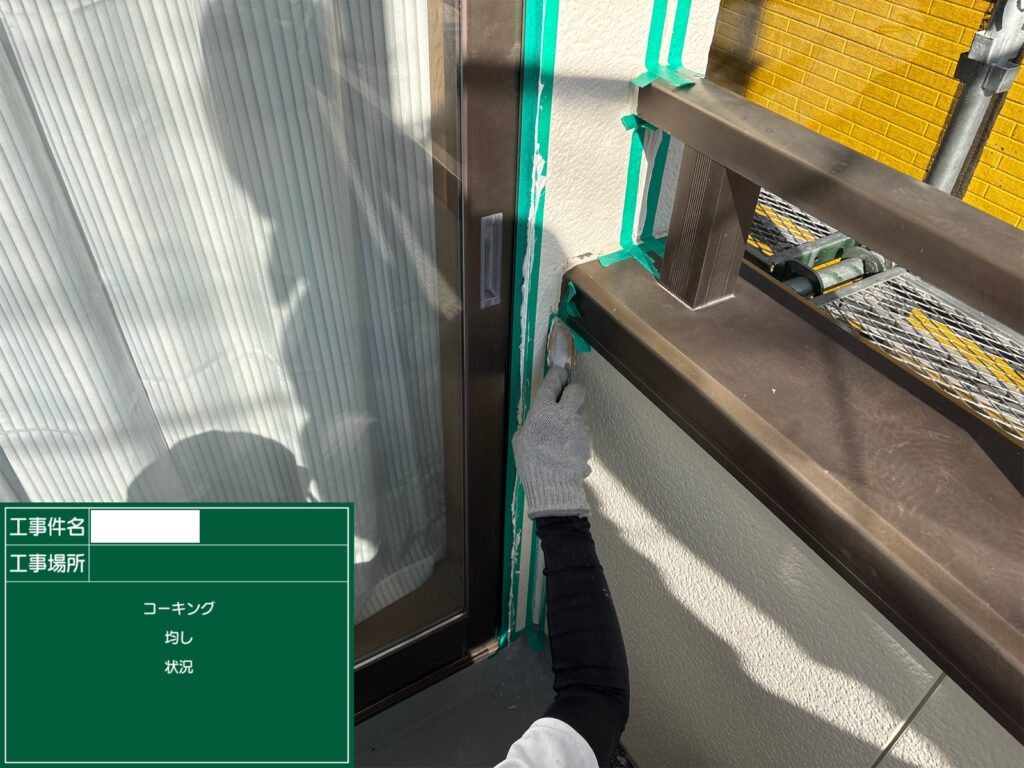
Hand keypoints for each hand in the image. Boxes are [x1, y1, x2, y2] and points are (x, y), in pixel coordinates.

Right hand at [512, 366, 590, 517]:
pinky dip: (577, 437)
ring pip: (581, 412)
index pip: (553, 382)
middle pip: (578, 390)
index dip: (556, 375)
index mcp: (544, 411)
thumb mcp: (521, 439)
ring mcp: (579, 428)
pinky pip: (583, 433)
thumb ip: (533, 423)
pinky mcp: (588, 442)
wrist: (553, 485)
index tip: (558, 373)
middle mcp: (565, 415)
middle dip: (573, 391)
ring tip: (563, 434)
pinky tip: (567, 450)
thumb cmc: (530, 462)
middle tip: (566, 400)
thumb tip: (540, 419)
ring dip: (574, 417)